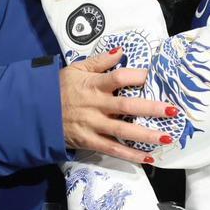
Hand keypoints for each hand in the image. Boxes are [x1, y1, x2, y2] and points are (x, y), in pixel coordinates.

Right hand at [60, 48, 175, 163]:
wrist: (36, 111)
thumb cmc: (60, 87)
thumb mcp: (76, 69)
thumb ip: (99, 61)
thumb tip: (121, 51)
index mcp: (93, 85)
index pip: (118, 77)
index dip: (137, 76)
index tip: (155, 77)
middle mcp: (96, 105)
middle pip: (126, 106)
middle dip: (151, 108)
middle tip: (172, 110)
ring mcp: (93, 125)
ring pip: (122, 131)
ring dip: (145, 135)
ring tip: (166, 137)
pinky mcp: (89, 141)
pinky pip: (112, 149)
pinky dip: (130, 155)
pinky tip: (148, 158)